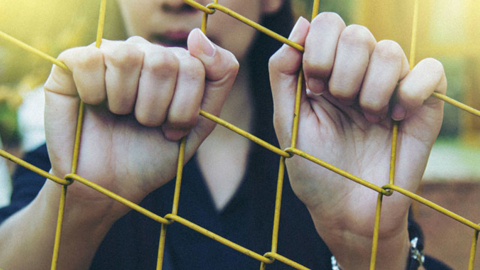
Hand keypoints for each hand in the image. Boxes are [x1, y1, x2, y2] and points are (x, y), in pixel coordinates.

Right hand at [43, 29, 237, 219]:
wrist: (109, 186)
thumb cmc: (152, 154)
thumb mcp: (198, 124)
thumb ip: (217, 79)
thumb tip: (198, 35)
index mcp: (173, 64)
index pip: (195, 66)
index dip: (185, 108)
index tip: (172, 130)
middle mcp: (141, 53)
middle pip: (163, 62)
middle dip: (157, 109)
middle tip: (144, 125)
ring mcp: (108, 55)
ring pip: (127, 57)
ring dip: (127, 102)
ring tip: (121, 116)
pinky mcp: (72, 63)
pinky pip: (90, 61)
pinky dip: (95, 94)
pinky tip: (95, 105)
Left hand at [269, 14, 445, 268]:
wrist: (346, 211)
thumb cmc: (314, 168)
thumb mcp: (286, 120)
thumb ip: (284, 72)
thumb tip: (301, 22)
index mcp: (327, 72)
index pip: (329, 24)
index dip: (320, 49)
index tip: (314, 87)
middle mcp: (360, 74)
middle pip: (358, 34)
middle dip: (342, 71)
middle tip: (338, 103)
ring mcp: (393, 88)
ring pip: (390, 51)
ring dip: (370, 88)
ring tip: (366, 118)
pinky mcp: (424, 106)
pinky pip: (430, 71)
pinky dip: (411, 90)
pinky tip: (395, 118)